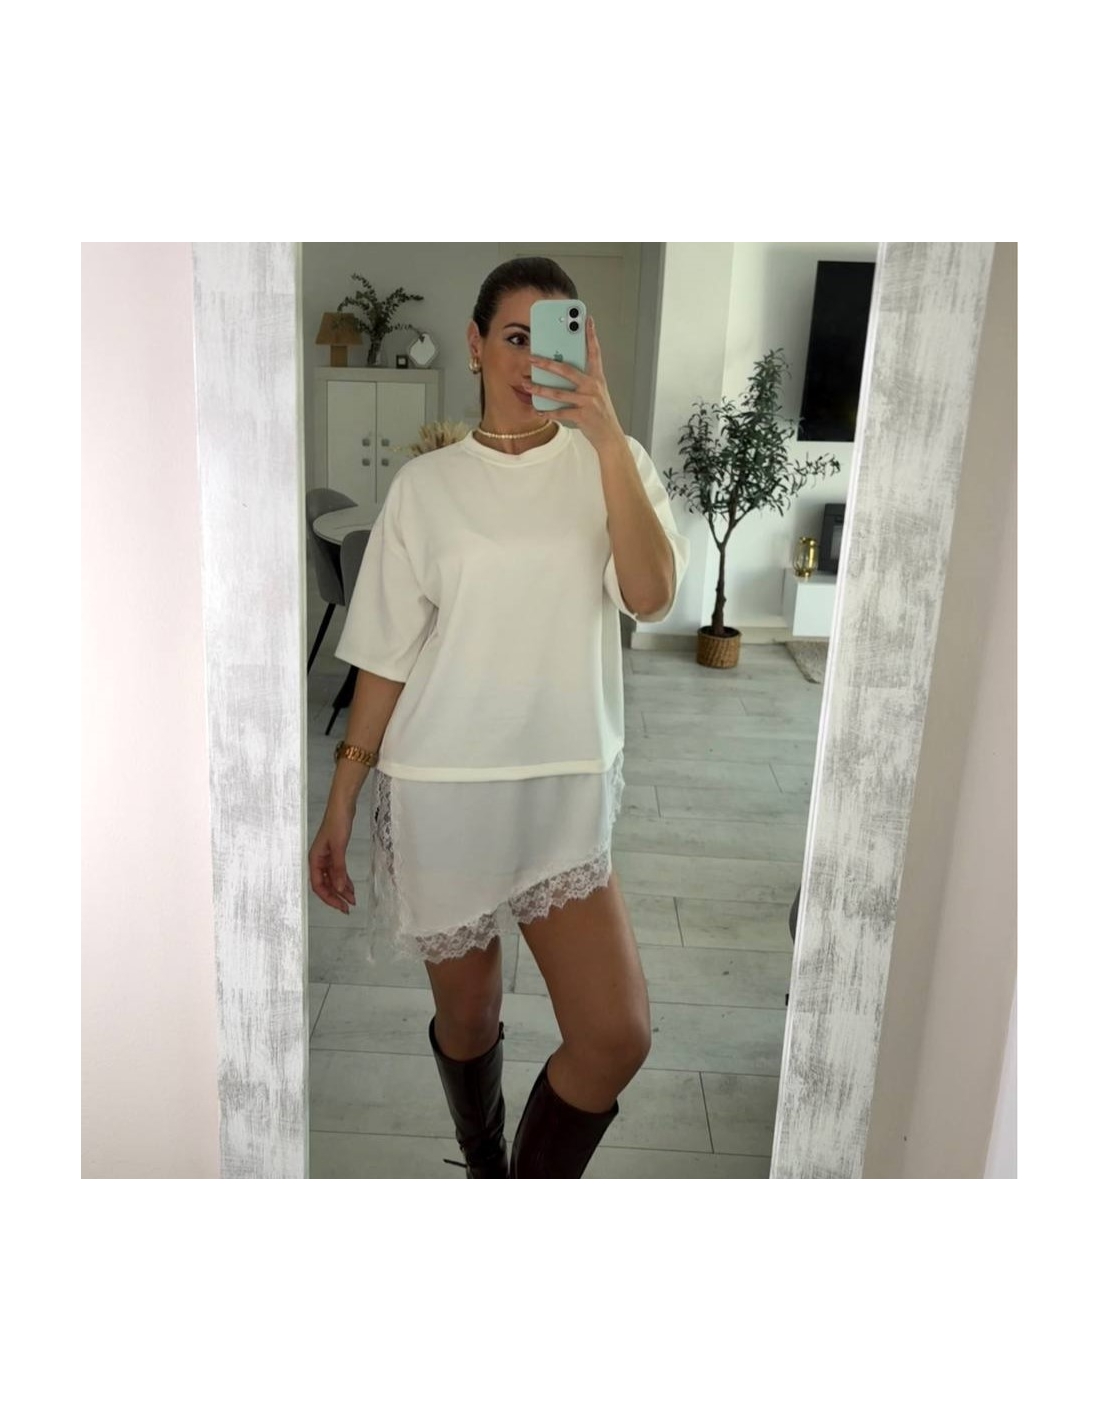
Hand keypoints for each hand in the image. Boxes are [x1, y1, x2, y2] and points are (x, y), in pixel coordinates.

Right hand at [308, 810, 356, 914]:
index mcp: (315, 860)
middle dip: (336, 897)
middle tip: (348, 907)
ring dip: (341, 889)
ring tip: (352, 899)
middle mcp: (319, 860)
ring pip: (332, 879)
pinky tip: (350, 886)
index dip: (329, 898)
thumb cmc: (337, 822)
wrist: (342, 806)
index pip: (319, 886)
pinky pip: (337, 871)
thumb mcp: (339, 847)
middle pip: (325, 885)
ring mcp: (326, 857)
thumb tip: (339, 888)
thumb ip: (338, 869)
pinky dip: (344, 880)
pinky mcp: (334, 852)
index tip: (341, 907)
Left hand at [523, 315, 625, 451]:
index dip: (591, 335)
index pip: (595, 352)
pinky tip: (538, 410)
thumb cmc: (600, 413)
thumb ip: (582, 381)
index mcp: (597, 378)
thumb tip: (560, 371)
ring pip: (558, 392)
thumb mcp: (595, 393)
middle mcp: (593, 386)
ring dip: (539, 388)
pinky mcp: (582, 415)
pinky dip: (548, 411)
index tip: (587, 319)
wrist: (610, 436)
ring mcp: (588, 401)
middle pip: (567, 370)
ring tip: (526, 384)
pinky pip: (560, 412)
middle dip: (547, 363)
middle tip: (532, 357)